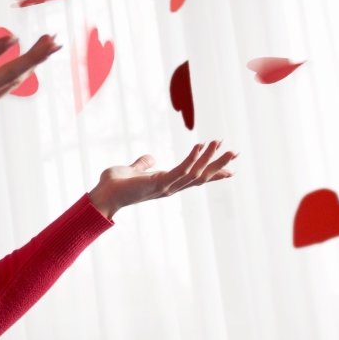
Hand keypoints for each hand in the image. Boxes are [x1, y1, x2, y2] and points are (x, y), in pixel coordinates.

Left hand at [87, 141, 236, 219]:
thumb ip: (143, 165)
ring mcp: (166, 186)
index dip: (213, 173)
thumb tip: (150, 158)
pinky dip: (191, 158)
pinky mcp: (158, 183)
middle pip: (201, 176)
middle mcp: (171, 187)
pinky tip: (199, 145)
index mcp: (168, 183)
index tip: (231, 169)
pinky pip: (180, 170)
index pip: (195, 178)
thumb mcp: (133, 170)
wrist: (103, 196)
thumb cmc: (115, 185)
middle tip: (235, 153)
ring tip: (220, 142)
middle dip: (219, 165)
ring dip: (209, 158)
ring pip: (195, 173)